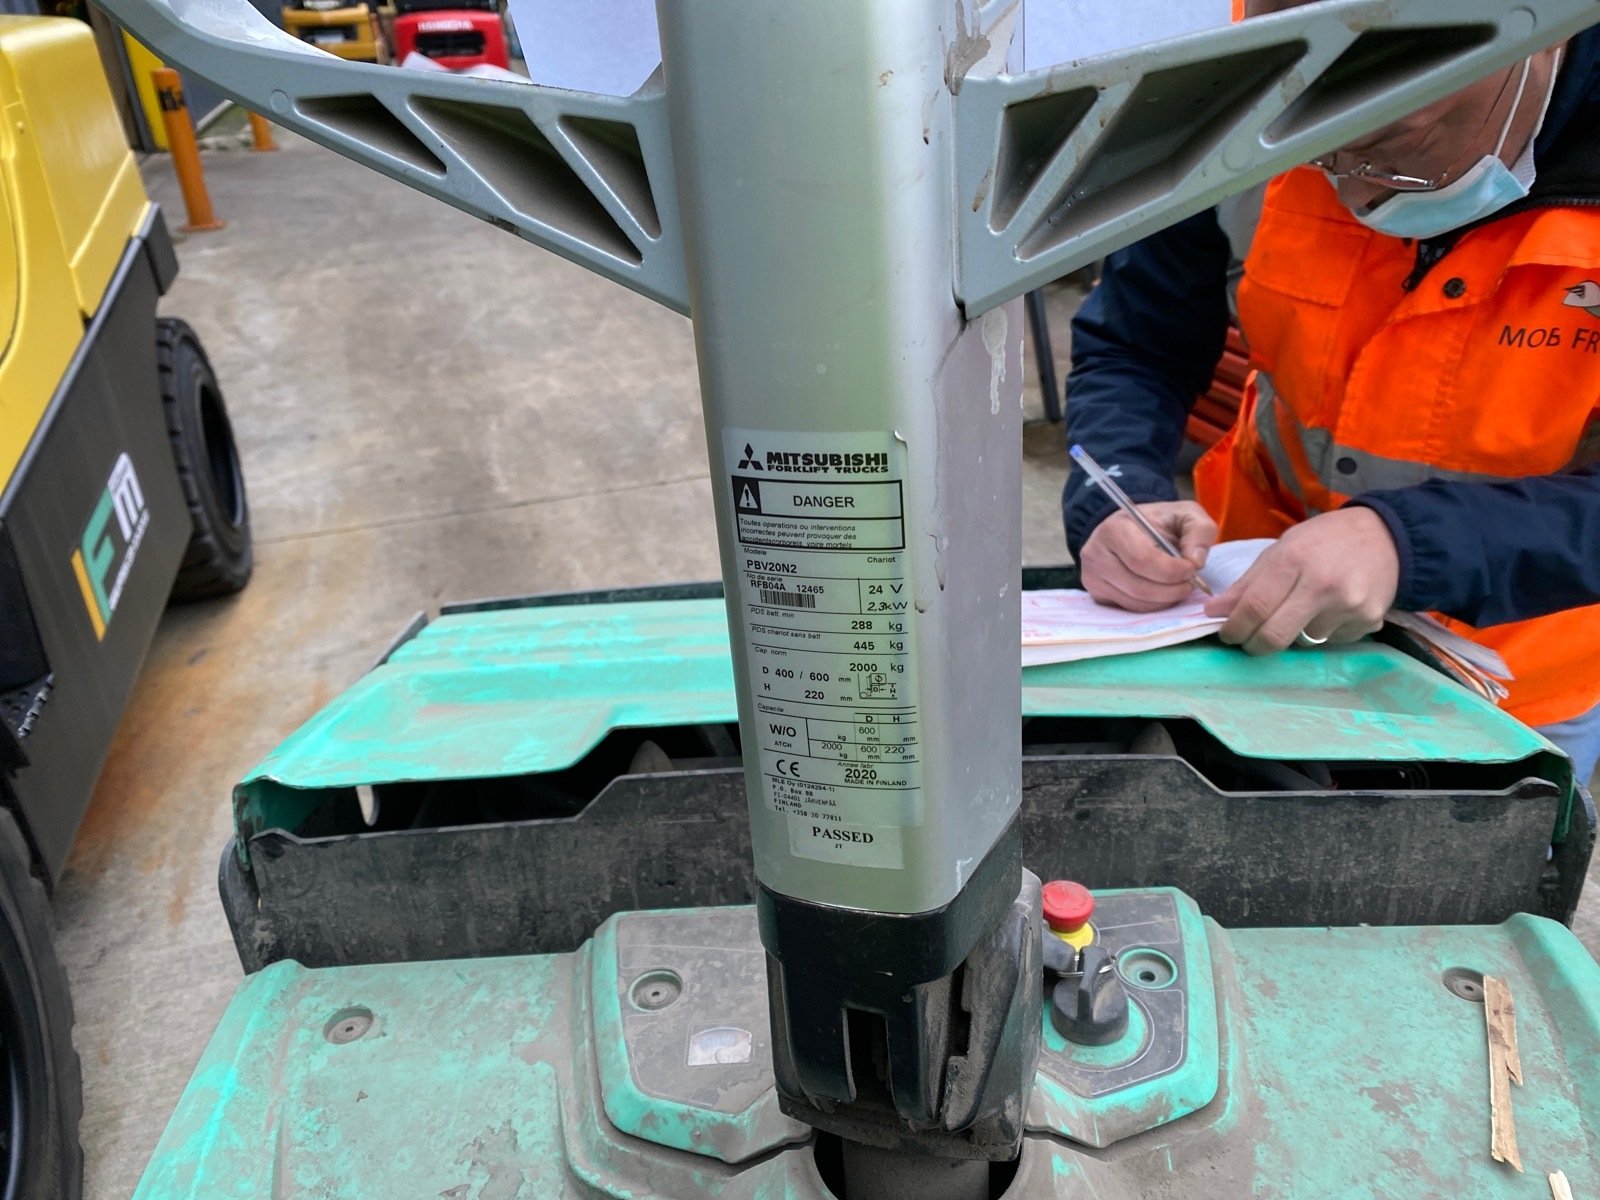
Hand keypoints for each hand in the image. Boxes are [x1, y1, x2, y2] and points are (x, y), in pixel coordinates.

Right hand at [1080, 501, 1216, 612]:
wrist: (1130, 529)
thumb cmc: (1158, 523)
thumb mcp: (1185, 515)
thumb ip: (1199, 531)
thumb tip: (1196, 561)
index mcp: (1115, 529)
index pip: (1142, 560)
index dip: (1172, 571)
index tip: (1191, 569)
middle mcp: (1095, 554)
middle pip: (1139, 587)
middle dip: (1172, 590)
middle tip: (1189, 583)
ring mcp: (1092, 577)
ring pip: (1136, 602)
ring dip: (1165, 600)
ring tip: (1178, 586)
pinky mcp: (1096, 594)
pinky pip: (1129, 609)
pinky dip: (1153, 605)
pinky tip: (1162, 592)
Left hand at [1202, 507, 1398, 653]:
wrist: (1386, 537)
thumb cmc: (1324, 540)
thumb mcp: (1281, 549)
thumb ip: (1247, 583)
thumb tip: (1214, 612)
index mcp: (1294, 560)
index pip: (1254, 608)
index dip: (1234, 628)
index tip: (1227, 634)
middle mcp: (1322, 584)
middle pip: (1275, 636)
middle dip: (1254, 644)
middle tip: (1249, 640)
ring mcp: (1349, 605)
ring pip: (1303, 641)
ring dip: (1295, 633)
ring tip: (1304, 608)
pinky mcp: (1369, 621)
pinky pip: (1331, 640)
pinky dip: (1323, 631)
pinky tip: (1331, 609)